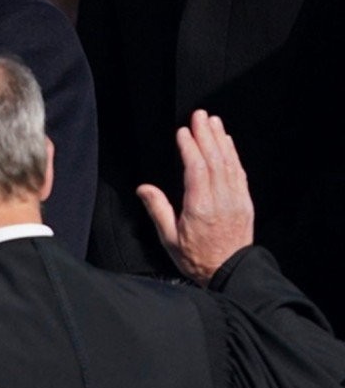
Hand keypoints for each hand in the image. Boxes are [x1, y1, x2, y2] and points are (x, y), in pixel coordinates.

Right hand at [139, 110, 254, 284]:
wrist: (230, 272)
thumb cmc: (196, 258)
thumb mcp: (169, 238)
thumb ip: (158, 210)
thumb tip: (144, 188)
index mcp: (200, 208)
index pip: (196, 170)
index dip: (190, 148)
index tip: (183, 132)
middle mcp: (221, 200)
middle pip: (215, 160)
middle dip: (206, 135)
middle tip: (199, 115)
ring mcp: (236, 200)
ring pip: (229, 163)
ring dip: (221, 140)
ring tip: (213, 121)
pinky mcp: (245, 202)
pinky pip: (239, 172)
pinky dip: (233, 154)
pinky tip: (227, 142)